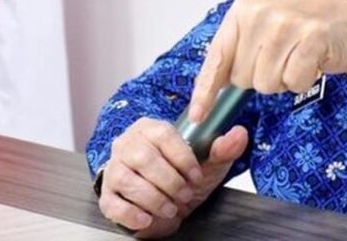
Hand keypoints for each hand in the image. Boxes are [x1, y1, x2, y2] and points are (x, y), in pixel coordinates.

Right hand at [98, 118, 247, 237]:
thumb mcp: (208, 163)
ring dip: (153, 198)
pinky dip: (131, 213)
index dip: (183, 158)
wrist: (167, 202)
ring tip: (170, 208)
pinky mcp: (107, 194)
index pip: (163, 135)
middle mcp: (128, 144)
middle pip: (143, 157)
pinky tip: (148, 218)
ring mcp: (114, 168)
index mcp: (151, 129)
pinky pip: (112, 203)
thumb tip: (238, 134)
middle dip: (169, 181)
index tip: (196, 176)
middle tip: (185, 195)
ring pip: (126, 179)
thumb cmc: (184, 177)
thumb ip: (223, 149)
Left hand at [188, 0, 346, 123]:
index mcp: (243, 10)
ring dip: (284, 80)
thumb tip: (208, 93)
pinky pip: (294, 82)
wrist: (346, 19)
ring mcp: (288, 24)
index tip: (198, 115)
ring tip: (297, 58)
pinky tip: (312, 62)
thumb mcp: (262, 27)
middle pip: (244, 78)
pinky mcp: (313, 38)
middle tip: (281, 59)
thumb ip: (236, 53)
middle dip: (261, 78)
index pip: (217, 58)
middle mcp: (262, 13)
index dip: (205, 91)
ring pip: (268, 84)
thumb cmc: (300, 27)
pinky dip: (303, 80)